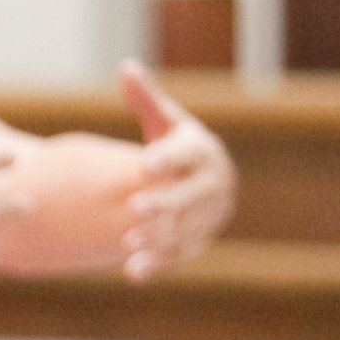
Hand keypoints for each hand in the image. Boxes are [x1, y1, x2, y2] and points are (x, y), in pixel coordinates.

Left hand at [117, 61, 234, 276]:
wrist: (200, 181)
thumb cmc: (174, 145)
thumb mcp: (163, 120)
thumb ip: (145, 99)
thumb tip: (127, 67)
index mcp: (202, 150)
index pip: (186, 153)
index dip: (167, 158)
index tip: (144, 163)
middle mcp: (212, 184)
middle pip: (189, 196)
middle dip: (164, 203)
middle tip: (134, 207)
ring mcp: (208, 216)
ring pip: (184, 229)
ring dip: (158, 237)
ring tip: (127, 240)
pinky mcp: (198, 241)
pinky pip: (178, 256)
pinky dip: (157, 265)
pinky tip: (132, 272)